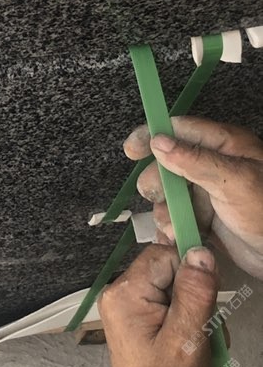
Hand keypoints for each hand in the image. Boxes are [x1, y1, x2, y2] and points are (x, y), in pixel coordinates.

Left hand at [95, 244, 218, 366]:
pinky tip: (188, 344)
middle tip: (200, 331)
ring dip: (193, 312)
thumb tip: (200, 252)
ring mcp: (126, 303)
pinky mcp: (135, 316)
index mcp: (125, 292)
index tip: (204, 302)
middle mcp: (119, 291)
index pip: (164, 254)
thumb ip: (195, 294)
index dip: (190, 274)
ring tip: (195, 344)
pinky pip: (168, 303)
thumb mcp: (187, 340)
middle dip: (193, 297)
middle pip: (168, 269)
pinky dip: (185, 321)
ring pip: (173, 287)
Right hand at [125, 117, 262, 278]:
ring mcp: (211, 193)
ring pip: (171, 193)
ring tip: (172, 228)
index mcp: (225, 145)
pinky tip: (173, 237)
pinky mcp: (209, 218)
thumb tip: (158, 141)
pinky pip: (179, 216)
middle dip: (158, 182)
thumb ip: (196, 160)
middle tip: (156, 197)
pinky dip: (172, 226)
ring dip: (165, 210)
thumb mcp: (235, 182)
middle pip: (169, 163)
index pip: (180, 129)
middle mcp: (215, 165)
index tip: (132, 151)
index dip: (152, 136)